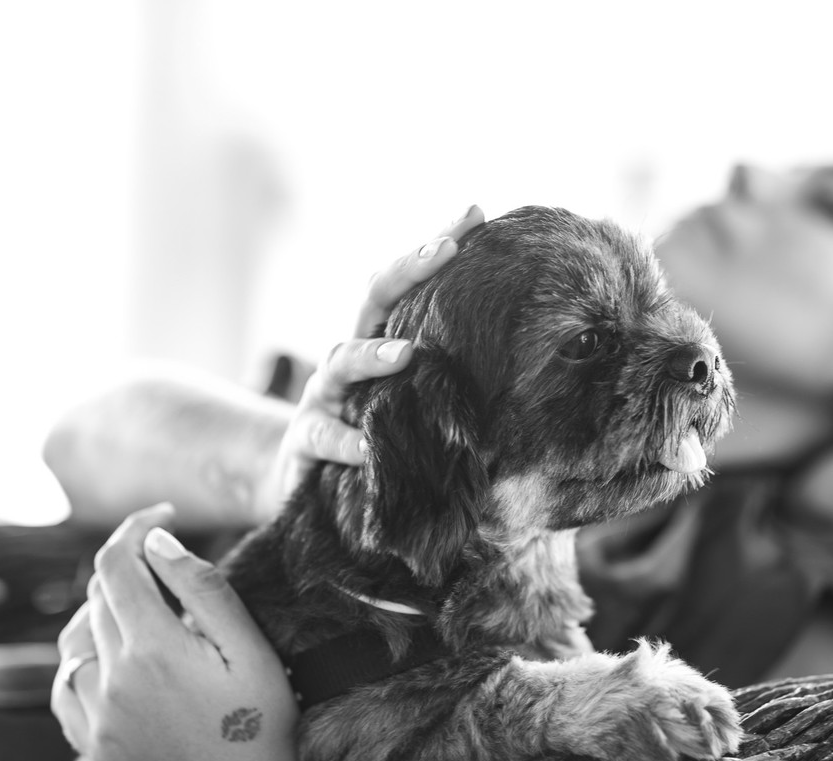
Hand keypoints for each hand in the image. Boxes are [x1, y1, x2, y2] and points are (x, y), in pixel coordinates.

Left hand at [51, 503, 314, 760]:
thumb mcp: (251, 650)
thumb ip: (203, 588)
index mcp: (153, 649)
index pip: (118, 562)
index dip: (137, 526)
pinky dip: (85, 655)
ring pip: (78, 635)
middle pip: (100, 593)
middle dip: (133, 565)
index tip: (166, 513)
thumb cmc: (265, 727)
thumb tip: (158, 540)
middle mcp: (111, 679)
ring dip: (107, 607)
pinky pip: (68, 682)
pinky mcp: (93, 742)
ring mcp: (96, 715)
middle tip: (176, 567)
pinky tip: (116, 655)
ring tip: (151, 606)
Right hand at [253, 205, 486, 521]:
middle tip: (445, 252)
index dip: (434, 246)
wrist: (307, 474)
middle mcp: (349, 353)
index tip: (474, 214)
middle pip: (372, 300)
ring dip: (372, 356)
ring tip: (406, 355)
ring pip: (342, 362)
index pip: (405, 280)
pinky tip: (367, 445)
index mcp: (378, 335)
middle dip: (406, 271)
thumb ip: (448, 366)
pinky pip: (323, 436)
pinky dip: (346, 441)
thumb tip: (525, 346)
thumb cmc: (373, 423)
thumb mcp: (409, 391)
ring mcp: (324, 393)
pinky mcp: (307, 439)